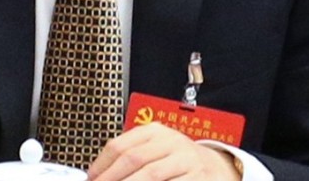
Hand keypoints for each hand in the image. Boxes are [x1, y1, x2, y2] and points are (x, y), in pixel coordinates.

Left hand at [88, 123, 241, 180]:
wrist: (217, 168)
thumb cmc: (179, 161)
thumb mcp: (156, 150)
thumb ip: (131, 157)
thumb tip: (99, 174)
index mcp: (155, 131)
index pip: (120, 144)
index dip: (101, 165)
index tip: (91, 179)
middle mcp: (170, 142)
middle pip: (133, 159)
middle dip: (111, 178)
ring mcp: (185, 160)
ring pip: (150, 175)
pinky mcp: (197, 178)